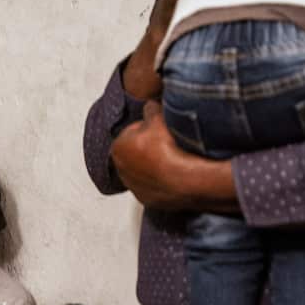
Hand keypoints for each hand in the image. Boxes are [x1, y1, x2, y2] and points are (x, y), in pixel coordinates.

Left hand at [111, 102, 237, 211]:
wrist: (186, 180)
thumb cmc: (169, 148)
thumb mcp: (158, 118)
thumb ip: (150, 108)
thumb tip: (149, 104)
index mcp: (117, 147)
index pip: (133, 131)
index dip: (149, 129)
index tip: (161, 131)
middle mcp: (120, 169)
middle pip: (138, 151)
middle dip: (149, 147)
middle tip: (168, 144)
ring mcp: (133, 187)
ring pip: (145, 169)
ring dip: (155, 164)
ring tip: (173, 158)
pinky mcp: (146, 199)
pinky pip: (153, 185)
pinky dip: (160, 180)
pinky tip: (173, 174)